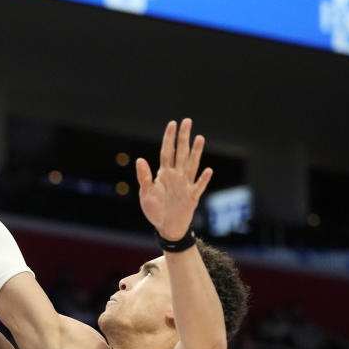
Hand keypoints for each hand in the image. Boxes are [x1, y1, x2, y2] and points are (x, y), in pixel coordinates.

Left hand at [135, 118, 212, 240]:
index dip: (169, 138)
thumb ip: (144, 177)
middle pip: (181, 153)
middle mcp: (176, 176)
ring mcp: (186, 185)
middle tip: (187, 121)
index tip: (173, 123)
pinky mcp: (192, 197)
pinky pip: (199, 186)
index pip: (167, 152)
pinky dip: (203, 179)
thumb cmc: (154, 210)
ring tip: (200, 138)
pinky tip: (208, 170)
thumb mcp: (146, 194)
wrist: (166, 227)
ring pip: (192, 165)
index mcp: (164, 174)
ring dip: (196, 152)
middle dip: (184, 137)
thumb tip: (140, 159)